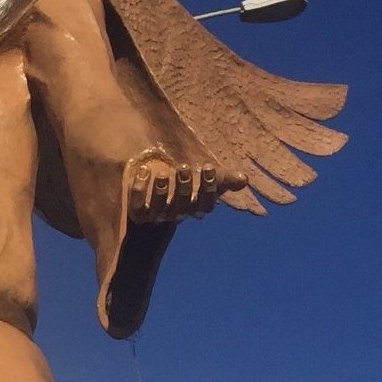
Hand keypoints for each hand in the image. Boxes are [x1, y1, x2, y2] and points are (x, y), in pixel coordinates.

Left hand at [128, 158, 246, 222]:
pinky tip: (143, 171)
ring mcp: (155, 215)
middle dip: (185, 187)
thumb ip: (222, 177)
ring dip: (161, 191)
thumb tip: (244, 180)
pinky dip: (139, 190)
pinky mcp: (137, 213)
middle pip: (183, 207)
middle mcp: (176, 214)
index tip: (208, 166)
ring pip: (159, 210)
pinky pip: (136, 208)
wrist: (151, 177)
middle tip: (184, 167)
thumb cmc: (181, 177)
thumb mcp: (202, 175)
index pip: (205, 205)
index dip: (207, 188)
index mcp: (193, 207)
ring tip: (162, 173)